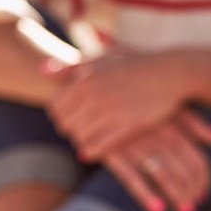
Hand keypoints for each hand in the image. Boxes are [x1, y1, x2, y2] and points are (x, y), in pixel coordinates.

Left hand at [46, 50, 188, 158]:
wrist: (171, 73)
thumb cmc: (135, 63)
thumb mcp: (102, 58)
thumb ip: (70, 66)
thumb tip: (40, 71)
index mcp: (86, 77)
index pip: (55, 105)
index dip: (58, 113)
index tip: (67, 115)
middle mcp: (96, 94)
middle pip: (65, 123)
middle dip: (67, 127)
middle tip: (76, 128)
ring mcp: (112, 111)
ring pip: (80, 136)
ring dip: (80, 139)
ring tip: (86, 137)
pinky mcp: (129, 125)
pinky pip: (100, 145)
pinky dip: (91, 150)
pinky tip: (90, 152)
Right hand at [104, 109, 210, 210]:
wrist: (86, 90)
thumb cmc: (131, 101)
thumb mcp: (162, 106)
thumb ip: (192, 122)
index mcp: (169, 123)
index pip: (195, 156)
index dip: (202, 178)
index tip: (202, 195)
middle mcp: (154, 132)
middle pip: (182, 166)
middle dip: (190, 190)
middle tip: (191, 210)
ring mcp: (132, 141)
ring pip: (161, 172)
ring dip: (175, 194)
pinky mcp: (109, 150)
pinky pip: (131, 175)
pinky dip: (145, 193)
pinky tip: (157, 209)